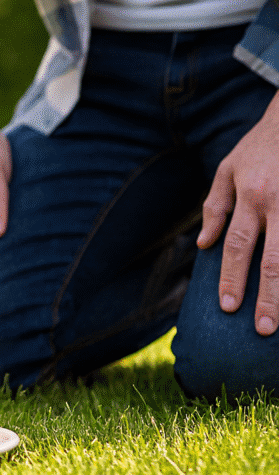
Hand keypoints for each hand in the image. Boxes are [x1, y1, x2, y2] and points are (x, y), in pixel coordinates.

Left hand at [198, 93, 278, 335]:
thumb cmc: (261, 146)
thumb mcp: (229, 167)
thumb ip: (215, 206)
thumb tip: (204, 244)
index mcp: (250, 194)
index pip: (237, 244)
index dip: (232, 276)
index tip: (227, 307)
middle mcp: (278, 201)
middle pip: (273, 258)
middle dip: (267, 296)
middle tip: (262, 328)